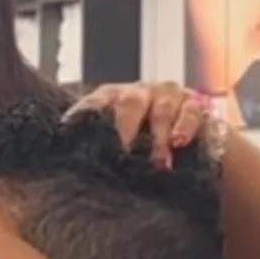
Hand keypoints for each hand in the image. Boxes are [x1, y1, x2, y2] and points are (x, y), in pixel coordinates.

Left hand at [66, 81, 214, 169]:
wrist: (183, 138)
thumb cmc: (138, 146)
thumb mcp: (114, 145)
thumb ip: (96, 149)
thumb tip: (64, 165)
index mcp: (113, 98)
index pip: (96, 103)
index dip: (85, 115)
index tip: (73, 133)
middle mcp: (139, 93)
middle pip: (129, 104)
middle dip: (124, 128)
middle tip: (120, 154)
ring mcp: (168, 96)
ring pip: (162, 111)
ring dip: (157, 139)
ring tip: (156, 165)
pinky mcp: (195, 106)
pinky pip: (191, 113)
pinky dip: (184, 127)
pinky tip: (179, 143)